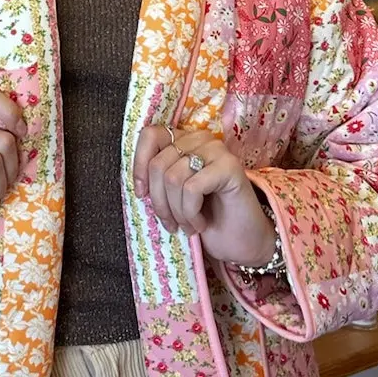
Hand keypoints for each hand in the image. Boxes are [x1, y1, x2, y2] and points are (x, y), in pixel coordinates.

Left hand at [133, 125, 276, 267]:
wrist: (239, 242)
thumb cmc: (205, 218)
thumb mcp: (172, 195)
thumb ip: (158, 178)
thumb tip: (138, 180)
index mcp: (184, 140)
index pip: (150, 135)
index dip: (139, 165)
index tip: (142, 194)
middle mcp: (200, 139)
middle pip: (158, 164)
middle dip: (159, 202)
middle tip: (172, 224)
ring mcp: (217, 150)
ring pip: (173, 178)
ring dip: (177, 212)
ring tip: (188, 225)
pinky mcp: (230, 166)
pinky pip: (192, 188)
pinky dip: (190, 213)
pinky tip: (200, 223)